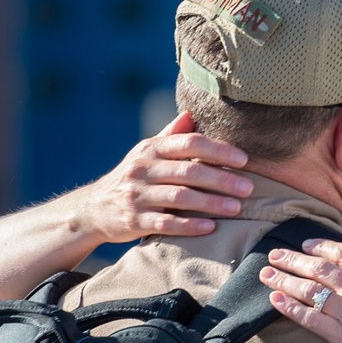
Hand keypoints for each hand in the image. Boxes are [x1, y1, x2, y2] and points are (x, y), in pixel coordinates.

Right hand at [80, 112, 252, 241]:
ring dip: (211, 203)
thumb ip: (170, 136)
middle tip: (248, 188)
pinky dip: (189, 225)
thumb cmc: (131, 179)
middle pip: (189, 171)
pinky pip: (166, 223)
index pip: (189, 143)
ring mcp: (137, 195)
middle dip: (222, 179)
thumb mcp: (146, 154)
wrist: (93, 209)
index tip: (243, 159)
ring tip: (236, 208)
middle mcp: (142, 169)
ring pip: (180, 197)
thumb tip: (192, 114)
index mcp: (151, 149)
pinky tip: (210, 227)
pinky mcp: (134, 220)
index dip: (218, 150)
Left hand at [259, 238, 341, 342]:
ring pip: (309, 291)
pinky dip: (290, 307)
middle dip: (293, 259)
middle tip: (274, 253)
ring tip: (265, 273)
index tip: (306, 244)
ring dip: (284, 279)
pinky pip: (310, 319)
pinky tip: (274, 299)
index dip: (321, 246)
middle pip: (319, 268)